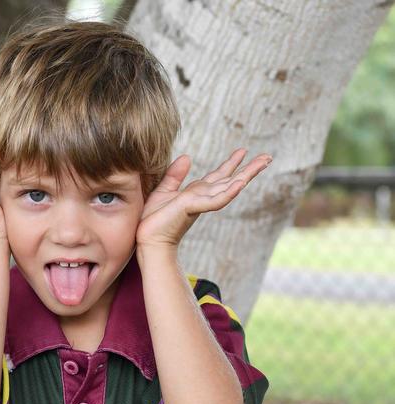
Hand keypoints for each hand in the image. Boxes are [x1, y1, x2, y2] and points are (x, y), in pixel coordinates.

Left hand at [135, 148, 271, 247]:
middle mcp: (203, 197)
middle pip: (230, 180)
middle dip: (249, 168)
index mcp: (196, 193)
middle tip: (267, 157)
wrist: (148, 239)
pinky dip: (229, 192)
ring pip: (228, 187)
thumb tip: (187, 156)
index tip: (244, 151)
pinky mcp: (192, 208)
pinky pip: (215, 200)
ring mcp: (200, 203)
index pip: (218, 176)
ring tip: (262, 163)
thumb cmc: (154, 220)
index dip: (231, 163)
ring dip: (246, 175)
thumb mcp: (164, 191)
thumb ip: (175, 175)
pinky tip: (241, 183)